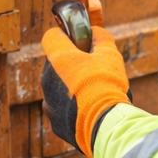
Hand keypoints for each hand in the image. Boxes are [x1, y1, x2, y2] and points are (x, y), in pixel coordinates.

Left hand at [42, 25, 131, 157]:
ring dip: (72, 87)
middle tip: (94, 70)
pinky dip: (73, 109)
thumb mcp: (110, 55)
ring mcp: (49, 103)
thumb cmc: (107, 86)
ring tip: (94, 94)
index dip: (65, 36)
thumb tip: (94, 32)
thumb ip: (100, 38)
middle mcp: (48, 79)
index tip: (79, 41)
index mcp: (59, 58)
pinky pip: (62, 110)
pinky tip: (90, 111)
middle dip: (72, 65)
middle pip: (56, 64)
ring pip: (58, 88)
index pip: (51, 36)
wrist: (106, 125)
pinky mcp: (55, 122)